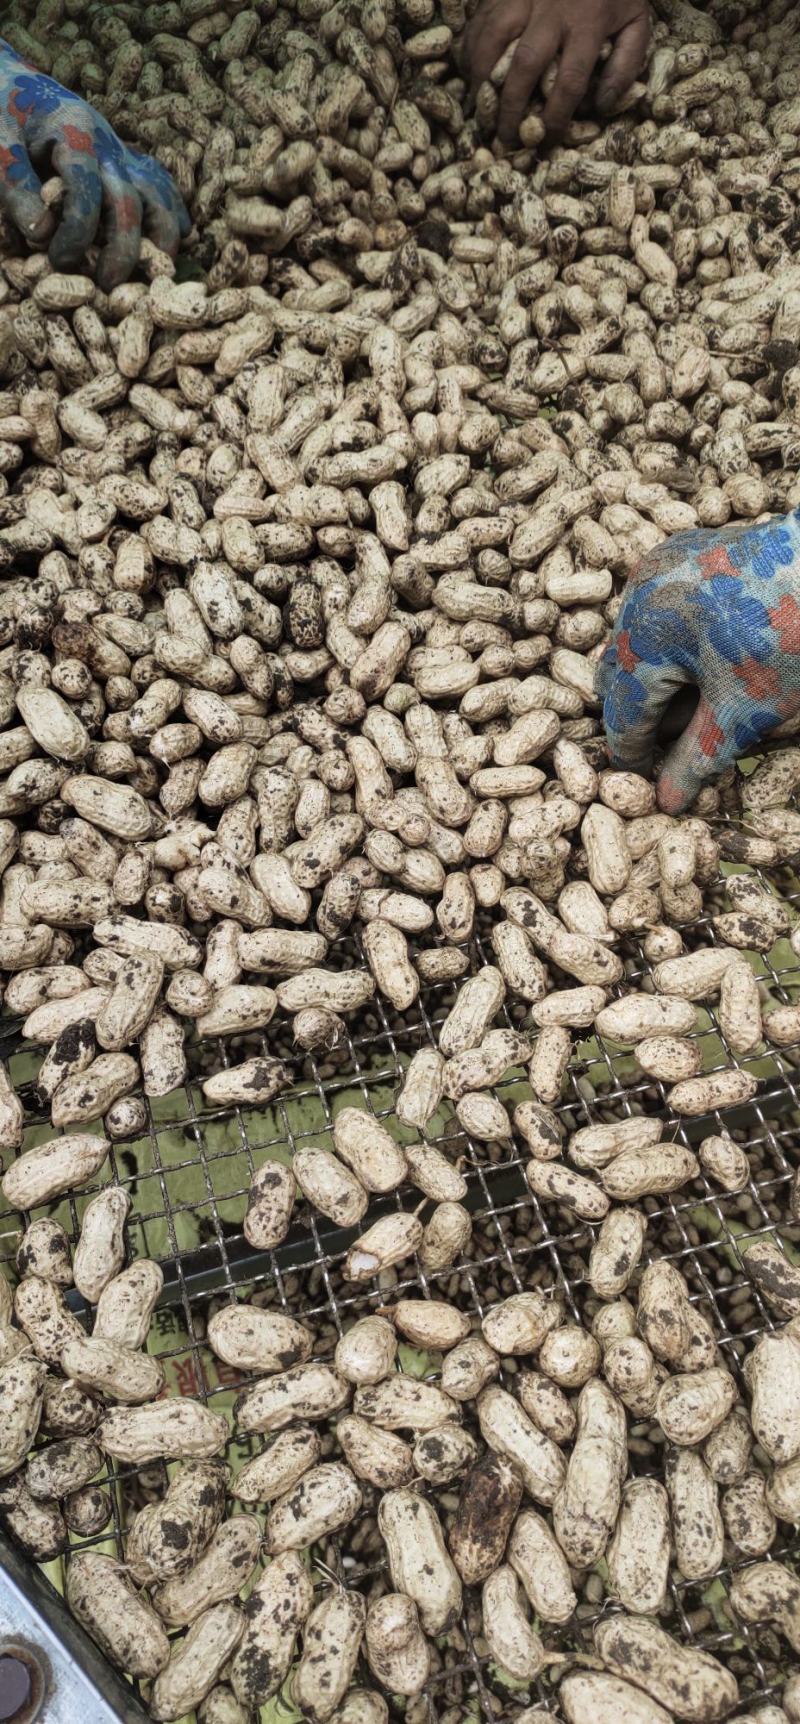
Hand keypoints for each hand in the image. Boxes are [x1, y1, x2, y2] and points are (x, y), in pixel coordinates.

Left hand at [0, 40, 189, 289]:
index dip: (76, 232)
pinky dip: (173, 211)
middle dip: (122, 250)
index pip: (87, 189)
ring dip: (161, 238)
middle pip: (130, 201)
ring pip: (159, 195)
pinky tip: (176, 237)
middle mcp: (106, 143)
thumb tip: (41, 231)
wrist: (15, 82)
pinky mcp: (126, 160)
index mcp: (73, 130)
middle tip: (106, 286)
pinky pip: (161, 185)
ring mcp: (121, 152)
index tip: (60, 261)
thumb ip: (12, 181)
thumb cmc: (2, 112)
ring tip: (153, 274)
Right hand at [464, 0, 650, 143]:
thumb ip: (626, 64)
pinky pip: (479, 21)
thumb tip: (602, 106)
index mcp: (589, 22)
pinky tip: (470, 73)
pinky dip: (470, 49)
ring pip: (492, 40)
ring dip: (482, 79)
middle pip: (524, 66)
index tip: (547, 139)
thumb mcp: (637, 21)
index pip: (570, 81)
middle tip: (505, 137)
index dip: (556, 117)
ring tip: (481, 107)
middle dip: (511, 108)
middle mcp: (552, 9)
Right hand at [597, 512, 799, 813]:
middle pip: (620, 673)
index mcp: (643, 637)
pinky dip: (675, 641)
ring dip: (661, 678)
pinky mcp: (680, 553)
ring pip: (638, 641)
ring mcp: (657, 569)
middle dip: (647, 713)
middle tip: (682, 742)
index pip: (622, 713)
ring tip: (707, 700)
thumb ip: (697, 757)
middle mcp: (637, 596)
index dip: (635, 754)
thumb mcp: (744, 711)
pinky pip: (658, 609)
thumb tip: (666, 801)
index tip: (650, 781)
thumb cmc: (791, 637)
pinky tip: (714, 659)